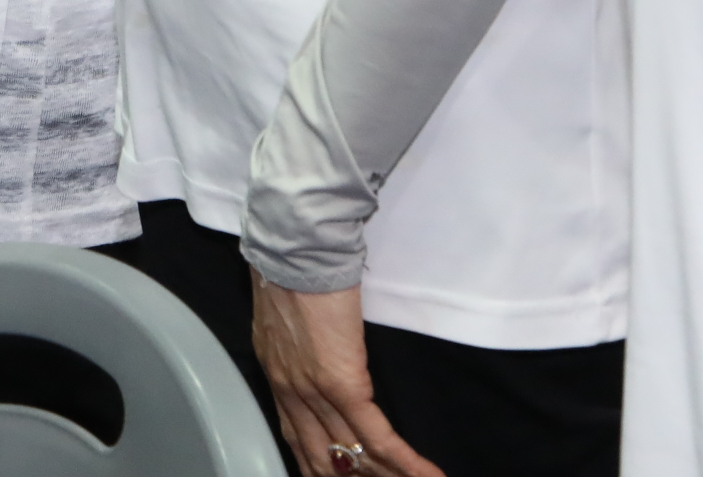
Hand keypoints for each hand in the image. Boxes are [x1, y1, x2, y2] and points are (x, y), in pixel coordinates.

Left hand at [250, 278, 445, 476]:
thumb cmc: (294, 266)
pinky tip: (425, 475)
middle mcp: (289, 392)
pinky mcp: (342, 383)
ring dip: (386, 476)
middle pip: (323, 458)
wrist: (297, 248)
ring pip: (352, 455)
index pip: (297, 437)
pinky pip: (377, 436)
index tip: (341, 475)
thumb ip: (299, 345)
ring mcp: (315, 393)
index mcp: (277, 375)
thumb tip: (318, 353)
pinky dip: (403, 462)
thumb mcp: (286, 315)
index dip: (321, 465)